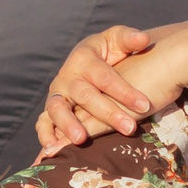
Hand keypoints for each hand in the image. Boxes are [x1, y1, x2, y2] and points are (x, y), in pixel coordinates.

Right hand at [36, 25, 156, 155]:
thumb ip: (129, 39)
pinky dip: (45, 134)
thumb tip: (143, 39)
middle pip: (86, 96)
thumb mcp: (117, 40)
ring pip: (58, 109)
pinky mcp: (52, 108)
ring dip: (68, 125)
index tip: (144, 105)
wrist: (90, 59)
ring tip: (81, 140)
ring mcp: (57, 93)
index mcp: (84, 57)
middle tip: (129, 128)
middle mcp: (67, 76)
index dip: (124, 91)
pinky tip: (52, 149)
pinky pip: (43, 122)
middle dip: (108, 113)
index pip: (105, 77)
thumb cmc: (109, 50)